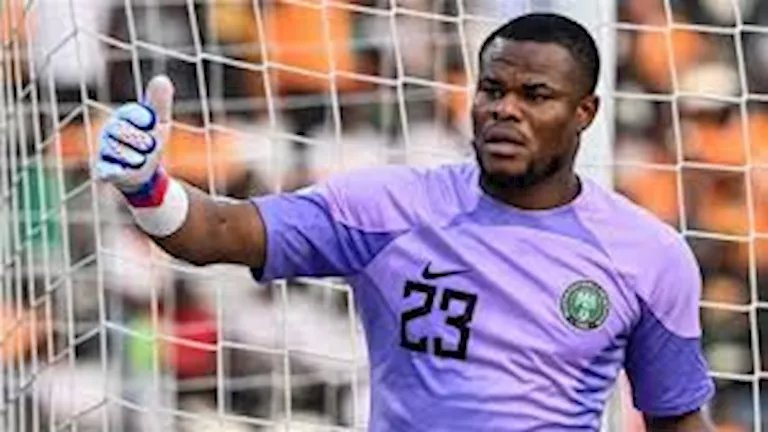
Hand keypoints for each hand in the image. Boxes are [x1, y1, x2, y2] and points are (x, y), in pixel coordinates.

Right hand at [96, 75, 174, 192]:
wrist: (145, 174)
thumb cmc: (151, 143)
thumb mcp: (159, 123)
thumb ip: (159, 104)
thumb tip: (161, 79)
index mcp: (123, 117)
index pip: (131, 112)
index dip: (143, 118)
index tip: (151, 122)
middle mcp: (110, 131)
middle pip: (125, 132)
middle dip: (145, 141)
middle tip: (151, 146)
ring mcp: (105, 150)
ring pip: (121, 152)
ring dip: (138, 159)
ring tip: (141, 160)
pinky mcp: (104, 170)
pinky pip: (107, 169)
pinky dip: (114, 171)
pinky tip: (119, 171)